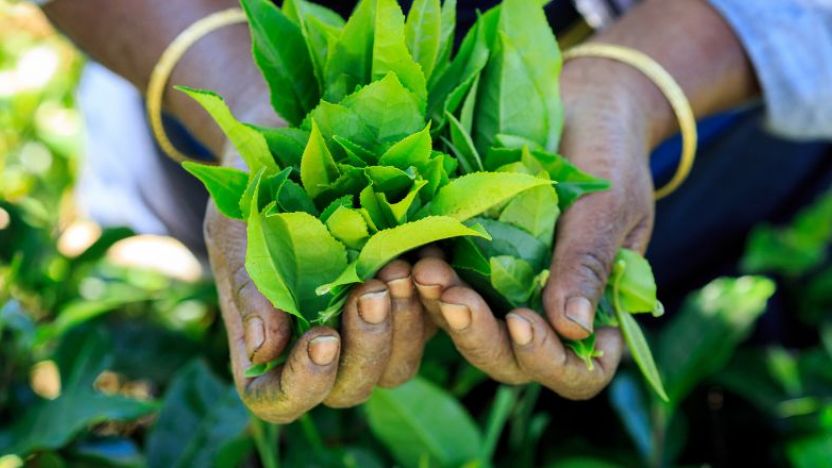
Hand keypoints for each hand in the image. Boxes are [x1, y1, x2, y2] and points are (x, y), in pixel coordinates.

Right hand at [206, 148, 433, 422]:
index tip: (322, 338)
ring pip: (397, 365)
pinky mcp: (408, 303)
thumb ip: (249, 288)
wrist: (293, 151)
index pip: (280, 399)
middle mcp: (322, 350)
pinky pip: (431, 324)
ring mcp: (368, 329)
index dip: (303, 384)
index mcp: (269, 347)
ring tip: (399, 269)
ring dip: (404, 325)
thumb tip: (264, 351)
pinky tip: (427, 260)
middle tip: (371, 291)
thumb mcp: (237, 232)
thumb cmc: (252, 195)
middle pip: (350, 389)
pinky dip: (433, 300)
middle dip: (366, 347)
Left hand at [413, 56, 662, 398]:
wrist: (580, 104)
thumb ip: (588, 263)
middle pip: (513, 360)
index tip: (522, 321)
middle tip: (451, 297)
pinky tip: (411, 257)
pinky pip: (448, 288)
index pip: (578, 370)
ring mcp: (506, 292)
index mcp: (598, 311)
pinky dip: (430, 281)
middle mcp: (547, 313)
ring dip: (446, 312)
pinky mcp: (472, 264)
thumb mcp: (608, 205)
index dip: (549, 360)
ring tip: (424, 272)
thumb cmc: (610, 153)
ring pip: (473, 331)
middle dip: (480, 336)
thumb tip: (574, 328)